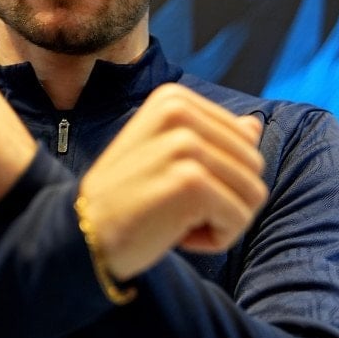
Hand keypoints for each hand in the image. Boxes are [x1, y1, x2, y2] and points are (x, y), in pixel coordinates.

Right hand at [76, 83, 266, 279]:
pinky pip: (239, 219)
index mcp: (174, 99)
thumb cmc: (127, 198)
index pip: (245, 139)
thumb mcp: (166, 156)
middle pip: (254, 164)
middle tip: (178, 208)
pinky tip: (177, 235)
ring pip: (253, 193)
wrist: (84, 233)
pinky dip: (215, 238)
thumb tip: (253, 126)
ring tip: (178, 220)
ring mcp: (185, 145)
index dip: (220, 175)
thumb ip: (211, 137)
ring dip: (221, 220)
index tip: (176, 185)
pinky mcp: (191, 181)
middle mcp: (180, 112)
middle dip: (226, 198)